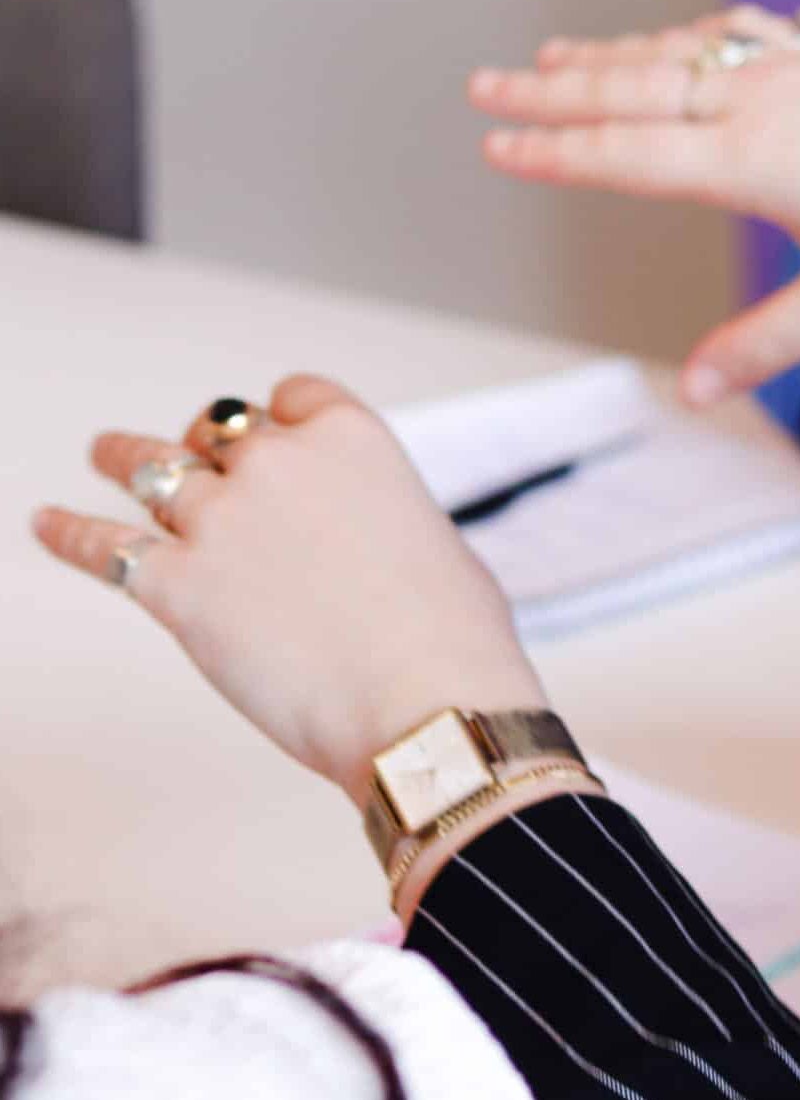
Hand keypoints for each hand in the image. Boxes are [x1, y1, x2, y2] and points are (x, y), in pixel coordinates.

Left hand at [32, 377, 542, 804]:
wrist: (424, 703)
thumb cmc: (452, 637)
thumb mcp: (437, 544)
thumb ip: (385, 520)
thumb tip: (367, 543)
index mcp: (354, 441)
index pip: (296, 396)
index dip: (281, 416)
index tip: (273, 430)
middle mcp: (280, 465)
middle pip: (222, 431)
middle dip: (213, 446)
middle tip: (202, 461)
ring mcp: (220, 521)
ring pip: (152, 469)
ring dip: (124, 458)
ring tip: (105, 453)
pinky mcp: (176, 586)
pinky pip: (105, 548)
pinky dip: (68, 533)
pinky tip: (45, 524)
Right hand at [471, 24, 799, 403]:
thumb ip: (767, 344)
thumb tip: (694, 392)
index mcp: (750, 160)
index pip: (628, 155)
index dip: (557, 154)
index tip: (495, 148)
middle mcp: (755, 100)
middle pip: (630, 90)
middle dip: (549, 92)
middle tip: (480, 86)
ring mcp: (788, 68)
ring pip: (673, 56)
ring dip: (604, 59)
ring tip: (546, 59)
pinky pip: (726, 36)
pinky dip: (676, 39)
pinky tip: (666, 43)